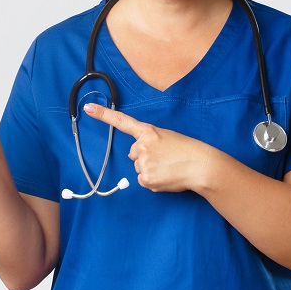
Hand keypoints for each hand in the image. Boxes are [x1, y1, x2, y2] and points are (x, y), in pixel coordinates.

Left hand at [82, 103, 219, 192]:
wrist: (202, 166)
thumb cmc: (187, 150)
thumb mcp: (166, 137)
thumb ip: (149, 142)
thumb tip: (137, 157)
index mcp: (148, 132)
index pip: (122, 121)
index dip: (103, 115)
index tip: (88, 109)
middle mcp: (142, 146)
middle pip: (133, 153)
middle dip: (145, 156)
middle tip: (164, 157)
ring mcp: (143, 163)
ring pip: (139, 167)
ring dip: (150, 168)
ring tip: (168, 167)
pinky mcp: (146, 179)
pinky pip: (143, 180)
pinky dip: (153, 180)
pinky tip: (166, 176)